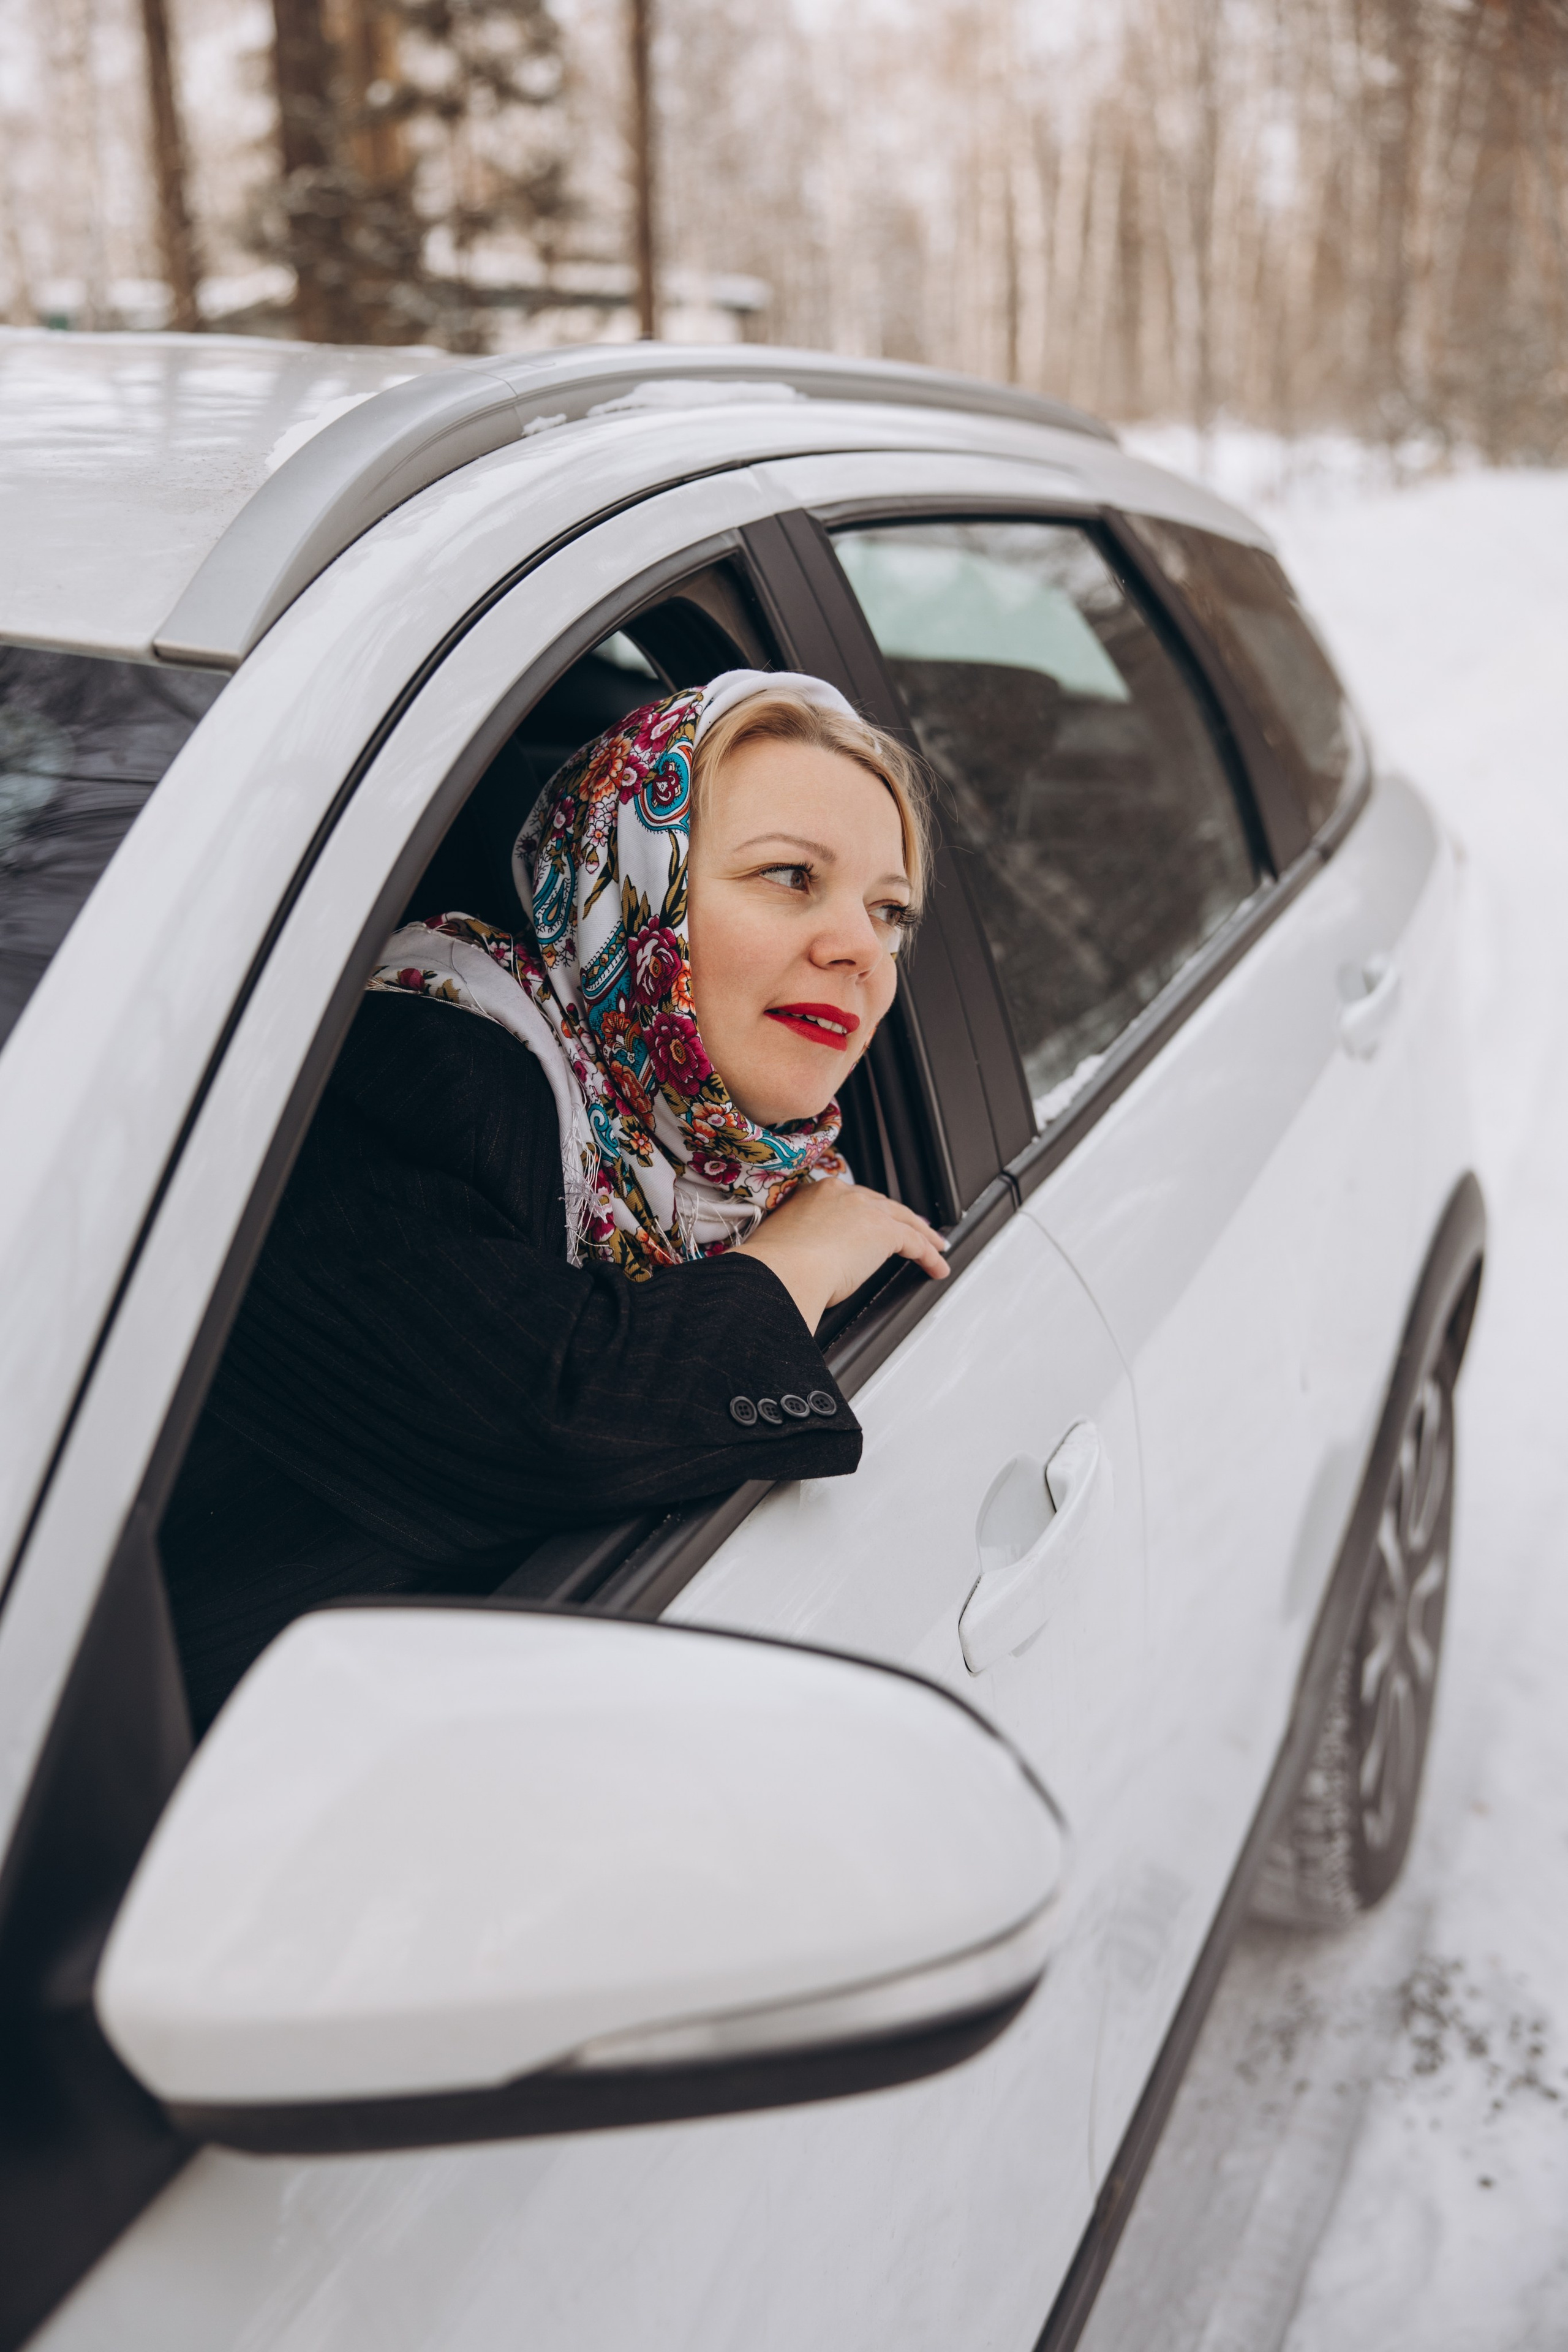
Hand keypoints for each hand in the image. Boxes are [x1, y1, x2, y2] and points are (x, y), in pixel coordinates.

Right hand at [736, 1177, 948, 1331]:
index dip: (870, 1211)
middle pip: (883, 1204)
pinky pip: (916, 1243)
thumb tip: (812, 1255)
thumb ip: (805, 1238)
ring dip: (923, 1235)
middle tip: (914, 1229)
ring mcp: (866, 1210)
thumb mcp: (788, 1240)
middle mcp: (844, 1195)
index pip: (853, 1199)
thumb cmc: (775, 1264)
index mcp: (816, 1192)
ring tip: (936, 1247)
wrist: (781, 1270)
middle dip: (901, 1218)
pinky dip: (930, 1256)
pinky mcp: (884, 1231)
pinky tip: (937, 1267)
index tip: (876, 1219)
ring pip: (905, 1219)